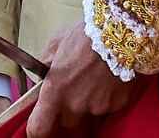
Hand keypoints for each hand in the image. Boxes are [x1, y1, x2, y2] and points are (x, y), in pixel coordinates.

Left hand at [26, 22, 146, 136]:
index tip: (39, 127)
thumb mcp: (57, 43)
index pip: (38, 128)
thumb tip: (40, 73)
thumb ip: (45, 63)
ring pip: (88, 115)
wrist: (121, 30)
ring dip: (88, 103)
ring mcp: (97, 107)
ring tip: (94, 79)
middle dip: (68, 109)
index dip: (36, 132)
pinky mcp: (116, 105)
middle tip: (74, 87)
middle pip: (66, 121)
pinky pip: (107, 108)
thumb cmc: (85, 35)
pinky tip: (108, 79)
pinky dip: (107, 98)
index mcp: (55, 91)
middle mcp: (74, 105)